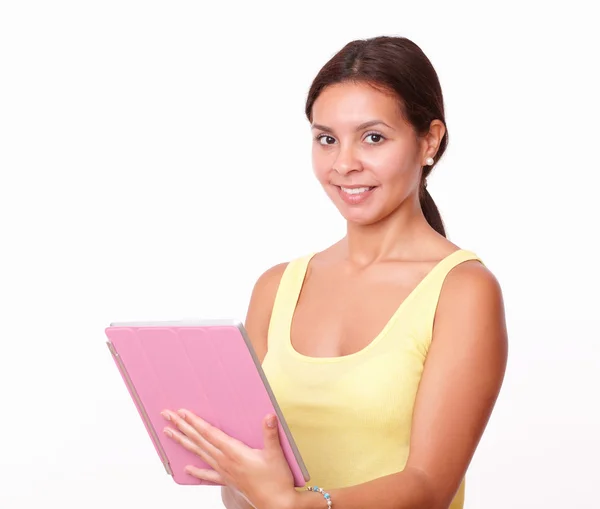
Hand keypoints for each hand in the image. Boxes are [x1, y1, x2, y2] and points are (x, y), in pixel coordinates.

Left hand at [161, 408, 299, 508]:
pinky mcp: (227, 480)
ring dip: (183, 442)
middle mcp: (224, 461)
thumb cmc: (276, 480)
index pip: (209, 433)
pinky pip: (207, 475)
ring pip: (198, 453)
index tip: (183, 412)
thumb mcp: (275, 454)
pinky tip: (185, 469)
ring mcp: (224, 472)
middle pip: (198, 440)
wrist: (276, 504)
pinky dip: (196, 471)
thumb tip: (269, 416)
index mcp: (234, 452)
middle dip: (182, 427)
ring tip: (169, 433)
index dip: (195, 422)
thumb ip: (270, 434)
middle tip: (167, 416)